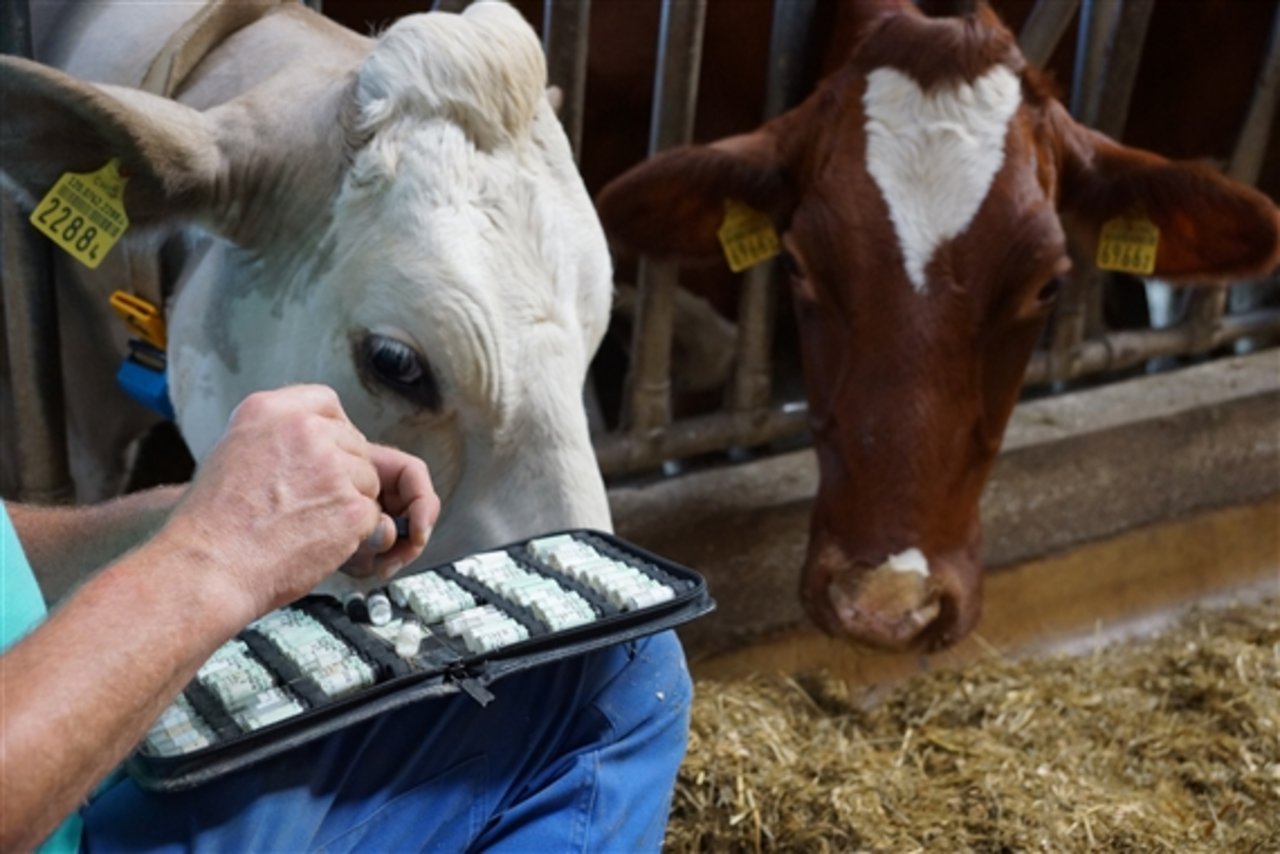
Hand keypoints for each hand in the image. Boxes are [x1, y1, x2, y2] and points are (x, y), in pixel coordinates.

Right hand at [154, 385, 435, 622]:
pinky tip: (316, 542)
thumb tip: (305, 440)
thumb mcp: (231, 451)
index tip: (325, 452)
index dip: (332, 430)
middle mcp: (304, 430)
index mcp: (270, 410)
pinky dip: (353, 533)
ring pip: (367, 480)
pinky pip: (371, 514)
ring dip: (349, 503)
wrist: (209, 567)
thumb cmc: (211, 523)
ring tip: (306, 525)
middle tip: (310, 503)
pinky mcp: (352, 506)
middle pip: (353, 443)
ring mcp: (332, 467)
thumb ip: (273, 436)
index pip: (325, 402)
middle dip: (342, 472)